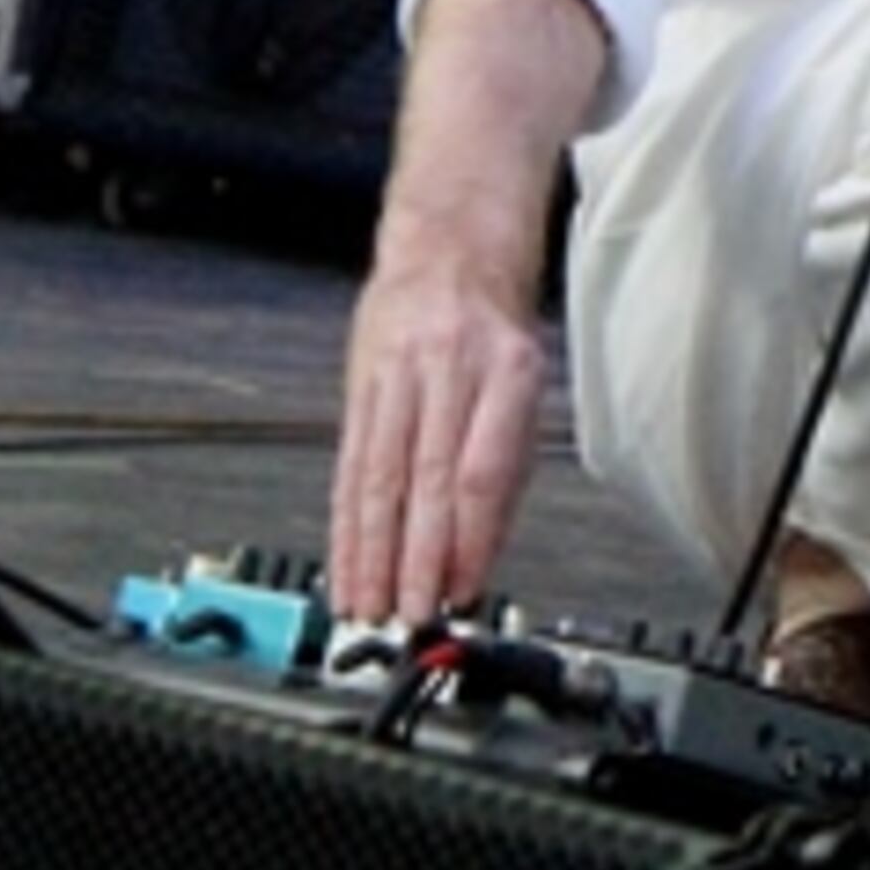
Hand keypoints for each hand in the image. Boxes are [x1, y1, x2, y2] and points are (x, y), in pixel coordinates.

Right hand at [331, 245, 546, 623]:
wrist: (446, 254)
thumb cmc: (493, 329)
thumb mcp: (525, 383)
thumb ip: (506, 468)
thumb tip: (480, 557)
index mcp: (507, 372)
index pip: (483, 469)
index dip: (469, 537)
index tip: (462, 590)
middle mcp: (450, 372)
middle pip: (428, 480)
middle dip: (416, 559)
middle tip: (410, 615)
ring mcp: (398, 378)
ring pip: (379, 479)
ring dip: (371, 554)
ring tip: (368, 607)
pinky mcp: (358, 389)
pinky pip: (350, 467)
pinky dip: (345, 525)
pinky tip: (343, 565)